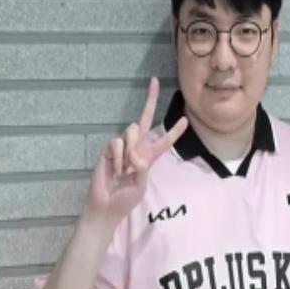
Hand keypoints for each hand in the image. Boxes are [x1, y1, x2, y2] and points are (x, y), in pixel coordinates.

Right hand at [83, 77, 187, 229]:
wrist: (105, 207)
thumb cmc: (125, 200)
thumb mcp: (140, 186)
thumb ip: (142, 169)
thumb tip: (137, 154)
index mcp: (149, 158)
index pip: (164, 141)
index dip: (174, 131)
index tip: (184, 119)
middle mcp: (136, 148)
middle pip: (145, 119)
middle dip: (150, 100)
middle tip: (154, 81)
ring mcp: (122, 147)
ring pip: (131, 130)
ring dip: (130, 150)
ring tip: (125, 170)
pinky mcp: (108, 149)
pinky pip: (116, 142)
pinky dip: (118, 158)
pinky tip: (115, 170)